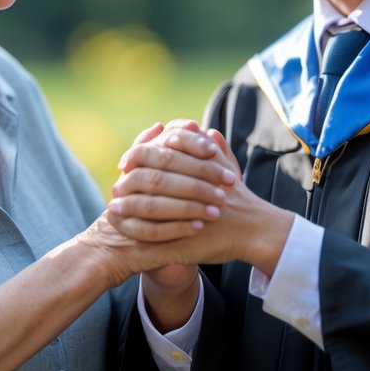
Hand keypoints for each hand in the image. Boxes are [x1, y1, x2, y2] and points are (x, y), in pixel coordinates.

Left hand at [109, 125, 292, 274]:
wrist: (257, 231)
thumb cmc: (240, 198)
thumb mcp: (228, 169)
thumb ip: (214, 148)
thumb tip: (207, 130)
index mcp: (199, 166)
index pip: (161, 153)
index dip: (140, 155)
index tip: (126, 160)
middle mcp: (193, 187)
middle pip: (152, 178)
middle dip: (130, 181)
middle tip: (116, 185)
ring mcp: (189, 215)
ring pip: (150, 207)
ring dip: (129, 207)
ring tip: (112, 208)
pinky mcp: (185, 240)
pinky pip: (156, 237)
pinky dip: (137, 232)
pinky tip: (124, 230)